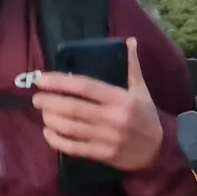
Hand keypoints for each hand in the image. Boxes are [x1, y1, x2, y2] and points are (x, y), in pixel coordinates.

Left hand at [31, 37, 163, 172]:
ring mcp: (107, 138)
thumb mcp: (142, 90)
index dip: (61, 81)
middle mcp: (113, 118)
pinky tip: (48, 133)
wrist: (160, 150)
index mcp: (122, 99)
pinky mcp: (103, 154)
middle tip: (36, 98)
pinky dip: (56, 140)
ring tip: (43, 112)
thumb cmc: (147, 116)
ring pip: (69, 127)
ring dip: (50, 119)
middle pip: (72, 108)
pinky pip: (73, 147)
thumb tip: (130, 41)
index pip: (86, 86)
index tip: (42, 79)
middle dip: (49, 101)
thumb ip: (132, 67)